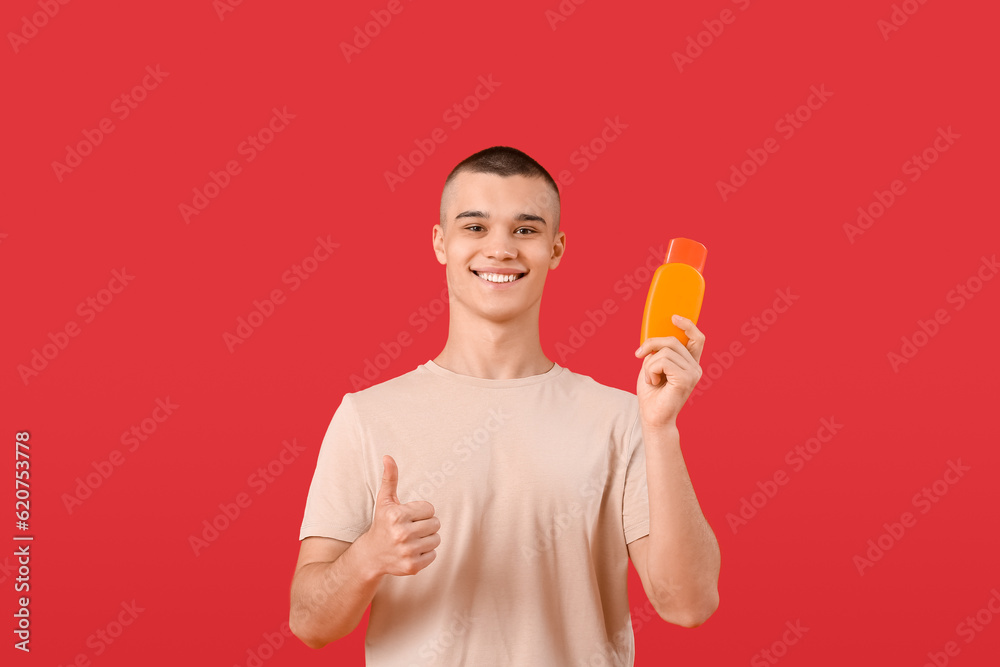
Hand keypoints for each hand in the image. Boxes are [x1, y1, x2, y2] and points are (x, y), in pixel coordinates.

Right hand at [361, 454, 440, 576]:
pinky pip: (434, 554)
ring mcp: (407, 552)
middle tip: (412, 528)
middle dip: (426, 524)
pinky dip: (426, 553)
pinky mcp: (412, 567)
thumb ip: (390, 478)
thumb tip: (388, 456)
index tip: (408, 516)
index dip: (421, 511)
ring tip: (413, 539)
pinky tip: (412, 551)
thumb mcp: (385, 501)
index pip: (429, 508)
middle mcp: (402, 534)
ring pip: (436, 539)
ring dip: (428, 538)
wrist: (372, 555)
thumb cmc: (382, 523)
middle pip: (435, 524)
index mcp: (397, 516)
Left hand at [634, 314, 704, 427]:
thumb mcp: (652, 366)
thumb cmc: (652, 394)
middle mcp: (695, 367)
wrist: (652, 417)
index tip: (673, 317)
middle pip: (672, 340)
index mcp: (689, 363)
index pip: (697, 338)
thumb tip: (653, 339)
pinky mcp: (686, 379)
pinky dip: (651, 371)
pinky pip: (662, 361)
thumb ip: (657, 352)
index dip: (687, 325)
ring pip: (664, 351)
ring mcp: (693, 373)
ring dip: (649, 364)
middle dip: (651, 344)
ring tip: (651, 379)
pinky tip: (653, 383)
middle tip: (639, 355)